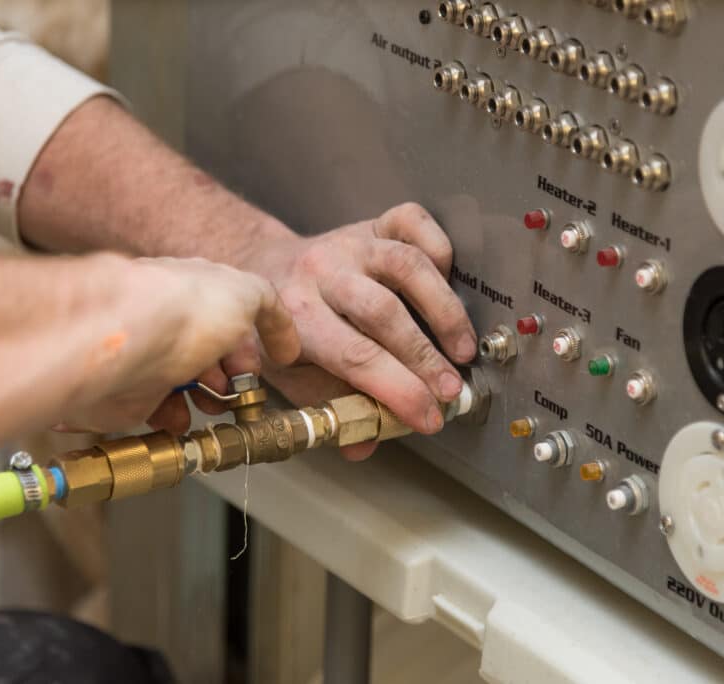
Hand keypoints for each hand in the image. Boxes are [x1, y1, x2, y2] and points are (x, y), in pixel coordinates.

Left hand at [59, 255, 299, 434]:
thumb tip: (278, 324)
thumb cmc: (183, 309)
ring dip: (209, 399)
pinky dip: (176, 417)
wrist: (128, 342)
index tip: (278, 359)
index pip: (234, 313)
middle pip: (212, 352)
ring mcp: (150, 354)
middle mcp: (172, 319)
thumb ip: (267, 305)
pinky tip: (184, 418)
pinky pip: (159, 409)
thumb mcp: (247, 292)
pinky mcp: (130, 389)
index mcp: (197, 289)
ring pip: (187, 383)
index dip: (257, 338)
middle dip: (233, 375)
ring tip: (215, 405)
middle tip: (243, 389)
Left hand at [252, 203, 475, 458]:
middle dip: (424, 359)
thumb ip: (330, 407)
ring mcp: (348, 242)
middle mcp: (321, 272)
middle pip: (384, 313)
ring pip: (406, 265)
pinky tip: (448, 282)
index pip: (354, 356)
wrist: (261, 266)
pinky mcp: (370, 223)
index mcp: (295, 314)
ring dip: (442, 311)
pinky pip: (411, 222)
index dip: (398, 390)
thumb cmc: (281, 328)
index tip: (427, 416)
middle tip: (450, 391)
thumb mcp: (290, 375)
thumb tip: (364, 445)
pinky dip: (438, 247)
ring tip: (461, 348)